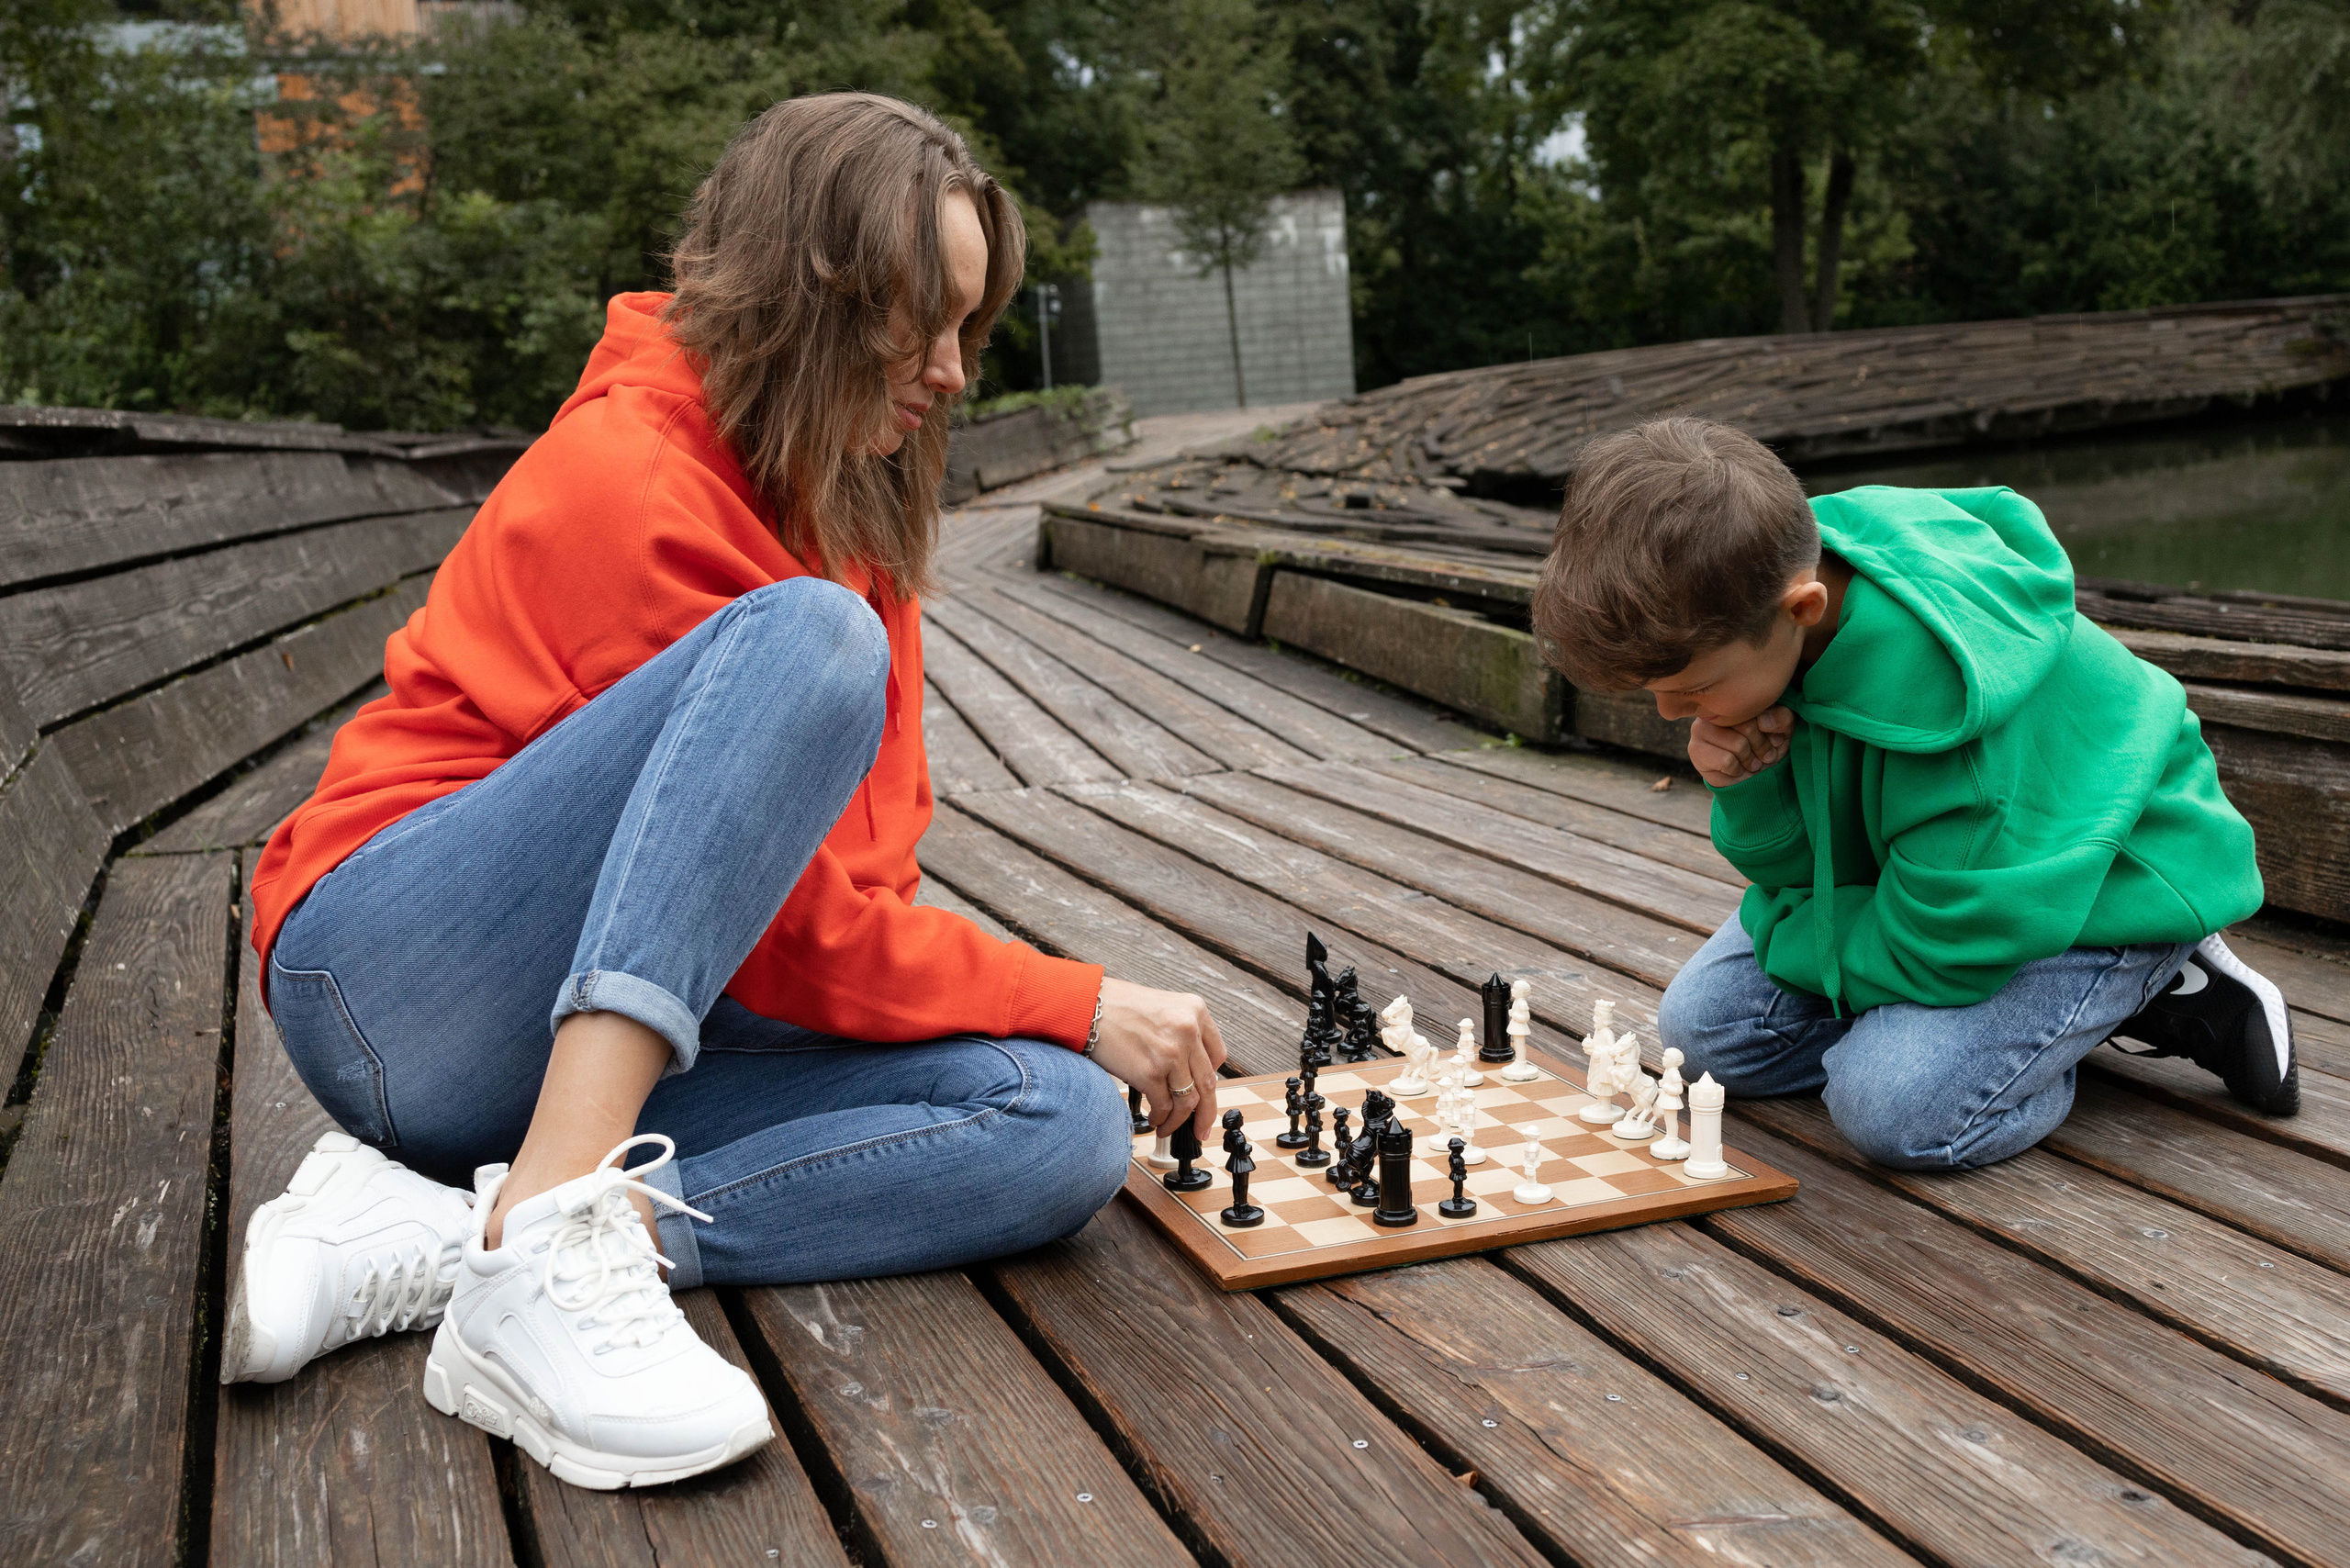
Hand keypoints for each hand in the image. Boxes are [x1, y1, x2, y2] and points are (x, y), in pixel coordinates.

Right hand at [1085, 977, 1226, 1139]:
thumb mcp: (1163, 1007)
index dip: (1210, 1082)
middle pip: (1208, 1083)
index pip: (1218, 1056)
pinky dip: (1161, 1117)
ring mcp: (1170, 1052)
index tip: (1206, 1096)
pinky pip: (1164, 1105)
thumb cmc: (1116, 1006)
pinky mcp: (1149, 1072)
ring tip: (1168, 1126)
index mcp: (1195, 1011)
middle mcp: (1188, 1030)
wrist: (1084, 1005)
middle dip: (1205, 1113)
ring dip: (1178, 1120)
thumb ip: (1182, 1033)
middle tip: (1201, 1129)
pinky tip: (1154, 1119)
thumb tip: (1188, 1072)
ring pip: (1187, 1100)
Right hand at [1688, 705, 1791, 787]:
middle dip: (1761, 747)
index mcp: (1736, 697)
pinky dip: (1737, 770)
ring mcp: (1701, 727)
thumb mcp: (1783, 731)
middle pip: (1747, 726)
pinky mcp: (1695, 749)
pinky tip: (1735, 769)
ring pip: (1738, 745)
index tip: (1775, 739)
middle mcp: (1715, 708)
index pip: (1758, 707)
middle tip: (1763, 755)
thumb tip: (1763, 721)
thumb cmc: (1767, 748)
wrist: (1752, 778)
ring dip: (1749, 760)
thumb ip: (1782, 718)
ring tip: (1750, 763)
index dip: (1770, 729)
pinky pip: (1727, 761)